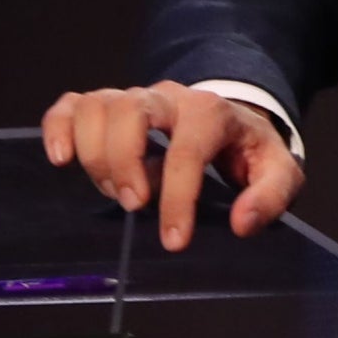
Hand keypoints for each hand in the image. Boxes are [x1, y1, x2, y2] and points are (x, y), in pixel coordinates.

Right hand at [41, 82, 304, 250]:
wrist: (234, 124)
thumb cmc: (250, 152)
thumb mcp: (279, 172)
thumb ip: (270, 196)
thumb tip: (242, 222)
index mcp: (213, 112)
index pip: (187, 149)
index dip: (177, 197)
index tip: (174, 240)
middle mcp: (170, 98)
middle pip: (131, 111)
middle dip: (125, 162)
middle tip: (135, 205)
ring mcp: (136, 98)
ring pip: (98, 107)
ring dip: (96, 155)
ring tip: (115, 191)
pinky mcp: (109, 107)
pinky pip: (72, 105)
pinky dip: (58, 128)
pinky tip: (61, 159)